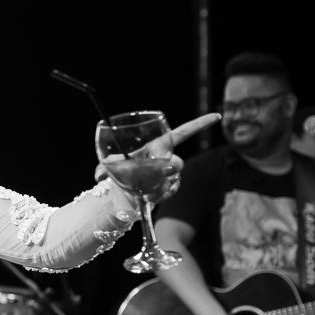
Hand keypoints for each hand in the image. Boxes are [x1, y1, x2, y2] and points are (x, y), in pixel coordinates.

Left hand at [99, 113, 221, 203]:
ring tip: (142, 192)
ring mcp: (171, 174)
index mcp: (158, 144)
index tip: (217, 117)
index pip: (183, 132)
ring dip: (158, 186)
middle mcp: (168, 157)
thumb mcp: (110, 166)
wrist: (122, 193)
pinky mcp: (171, 187)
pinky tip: (148, 197)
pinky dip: (159, 195)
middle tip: (157, 171)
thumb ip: (104, 167)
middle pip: (177, 161)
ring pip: (174, 178)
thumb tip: (98, 174)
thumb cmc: (119, 173)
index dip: (200, 124)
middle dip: (167, 167)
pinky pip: (171, 190)